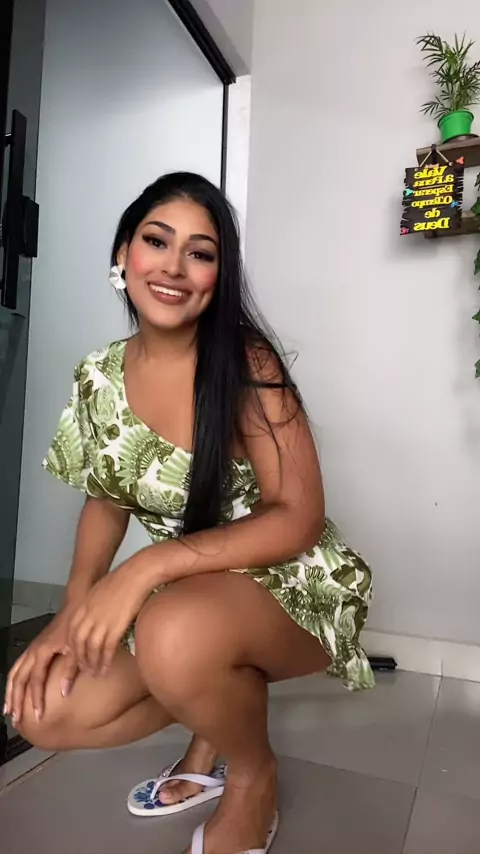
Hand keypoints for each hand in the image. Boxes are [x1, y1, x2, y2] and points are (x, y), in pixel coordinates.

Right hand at [4, 603, 80, 724]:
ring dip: (11, 692)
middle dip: (16, 700)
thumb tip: (64, 692)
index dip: (36, 698)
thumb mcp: (76, 649)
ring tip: (9, 710)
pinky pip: (18, 667)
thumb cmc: (77, 627)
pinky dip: (14, 681)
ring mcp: (31, 649)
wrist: (75, 607)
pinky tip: (15, 691)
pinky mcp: (33, 649)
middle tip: (16, 719)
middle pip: (18, 679)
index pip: (36, 680)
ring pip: (14, 673)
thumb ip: (70, 670)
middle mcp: (32, 651)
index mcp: (42, 652)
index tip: (38, 715)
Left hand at [68, 564, 148, 675]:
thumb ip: (93, 606)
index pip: (72, 633)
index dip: (73, 648)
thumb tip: (95, 618)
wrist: (138, 573)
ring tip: (96, 673)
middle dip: (79, 660)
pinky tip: (106, 668)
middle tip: (84, 671)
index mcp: (83, 606)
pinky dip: (105, 661)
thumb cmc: (123, 579)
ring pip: (91, 649)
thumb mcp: (100, 591)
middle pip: (78, 644)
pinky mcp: (116, 626)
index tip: (75, 658)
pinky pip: (107, 649)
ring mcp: (101, 621)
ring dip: (92, 664)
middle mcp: (88, 615)